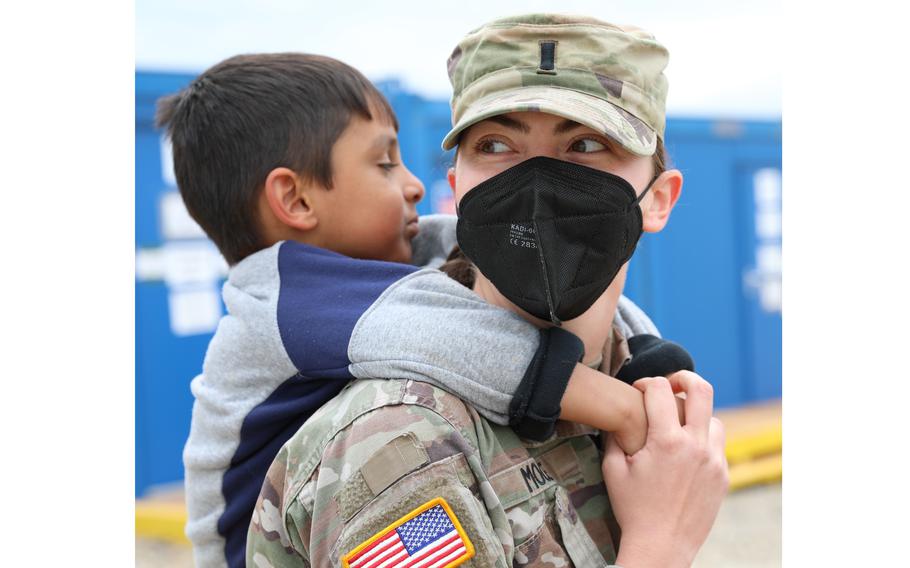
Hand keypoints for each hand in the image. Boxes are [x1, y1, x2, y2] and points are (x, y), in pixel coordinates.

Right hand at [603, 371, 728, 567]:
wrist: (661, 546)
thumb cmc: (633, 508)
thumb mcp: (613, 469)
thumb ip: (614, 437)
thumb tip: (617, 415)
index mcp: (666, 441)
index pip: (660, 390)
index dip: (646, 382)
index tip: (639, 389)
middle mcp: (695, 446)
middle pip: (701, 390)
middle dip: (684, 378)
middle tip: (671, 383)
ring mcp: (714, 461)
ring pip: (714, 418)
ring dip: (696, 414)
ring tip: (679, 423)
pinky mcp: (723, 476)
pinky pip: (718, 445)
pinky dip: (703, 440)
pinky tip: (686, 451)